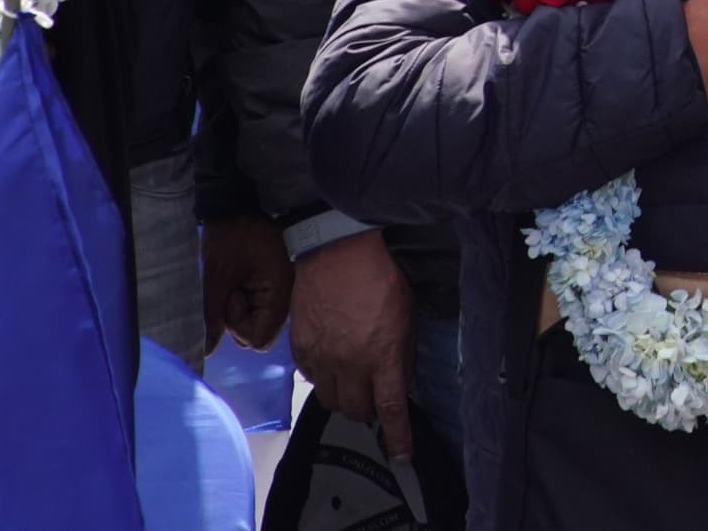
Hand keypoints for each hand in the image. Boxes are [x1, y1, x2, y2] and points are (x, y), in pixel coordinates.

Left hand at [201, 214, 295, 351]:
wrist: (236, 207)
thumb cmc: (228, 239)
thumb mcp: (217, 277)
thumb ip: (213, 316)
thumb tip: (207, 351)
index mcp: (279, 291)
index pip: (260, 339)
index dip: (239, 327)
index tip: (231, 299)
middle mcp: (285, 295)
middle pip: (259, 333)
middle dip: (238, 319)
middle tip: (230, 290)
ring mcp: (279, 291)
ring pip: (255, 322)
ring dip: (239, 310)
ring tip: (233, 282)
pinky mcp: (271, 286)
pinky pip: (257, 308)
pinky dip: (243, 301)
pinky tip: (238, 282)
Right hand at [287, 230, 416, 458]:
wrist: (337, 253)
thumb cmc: (380, 278)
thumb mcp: (407, 314)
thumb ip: (403, 351)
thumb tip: (400, 379)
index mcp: (382, 354)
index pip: (390, 408)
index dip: (397, 436)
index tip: (401, 455)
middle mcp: (350, 363)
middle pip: (357, 411)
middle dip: (368, 411)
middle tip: (374, 396)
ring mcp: (322, 358)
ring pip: (331, 401)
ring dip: (345, 398)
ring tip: (352, 382)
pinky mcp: (301, 350)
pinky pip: (312, 381)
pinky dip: (323, 379)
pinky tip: (332, 363)